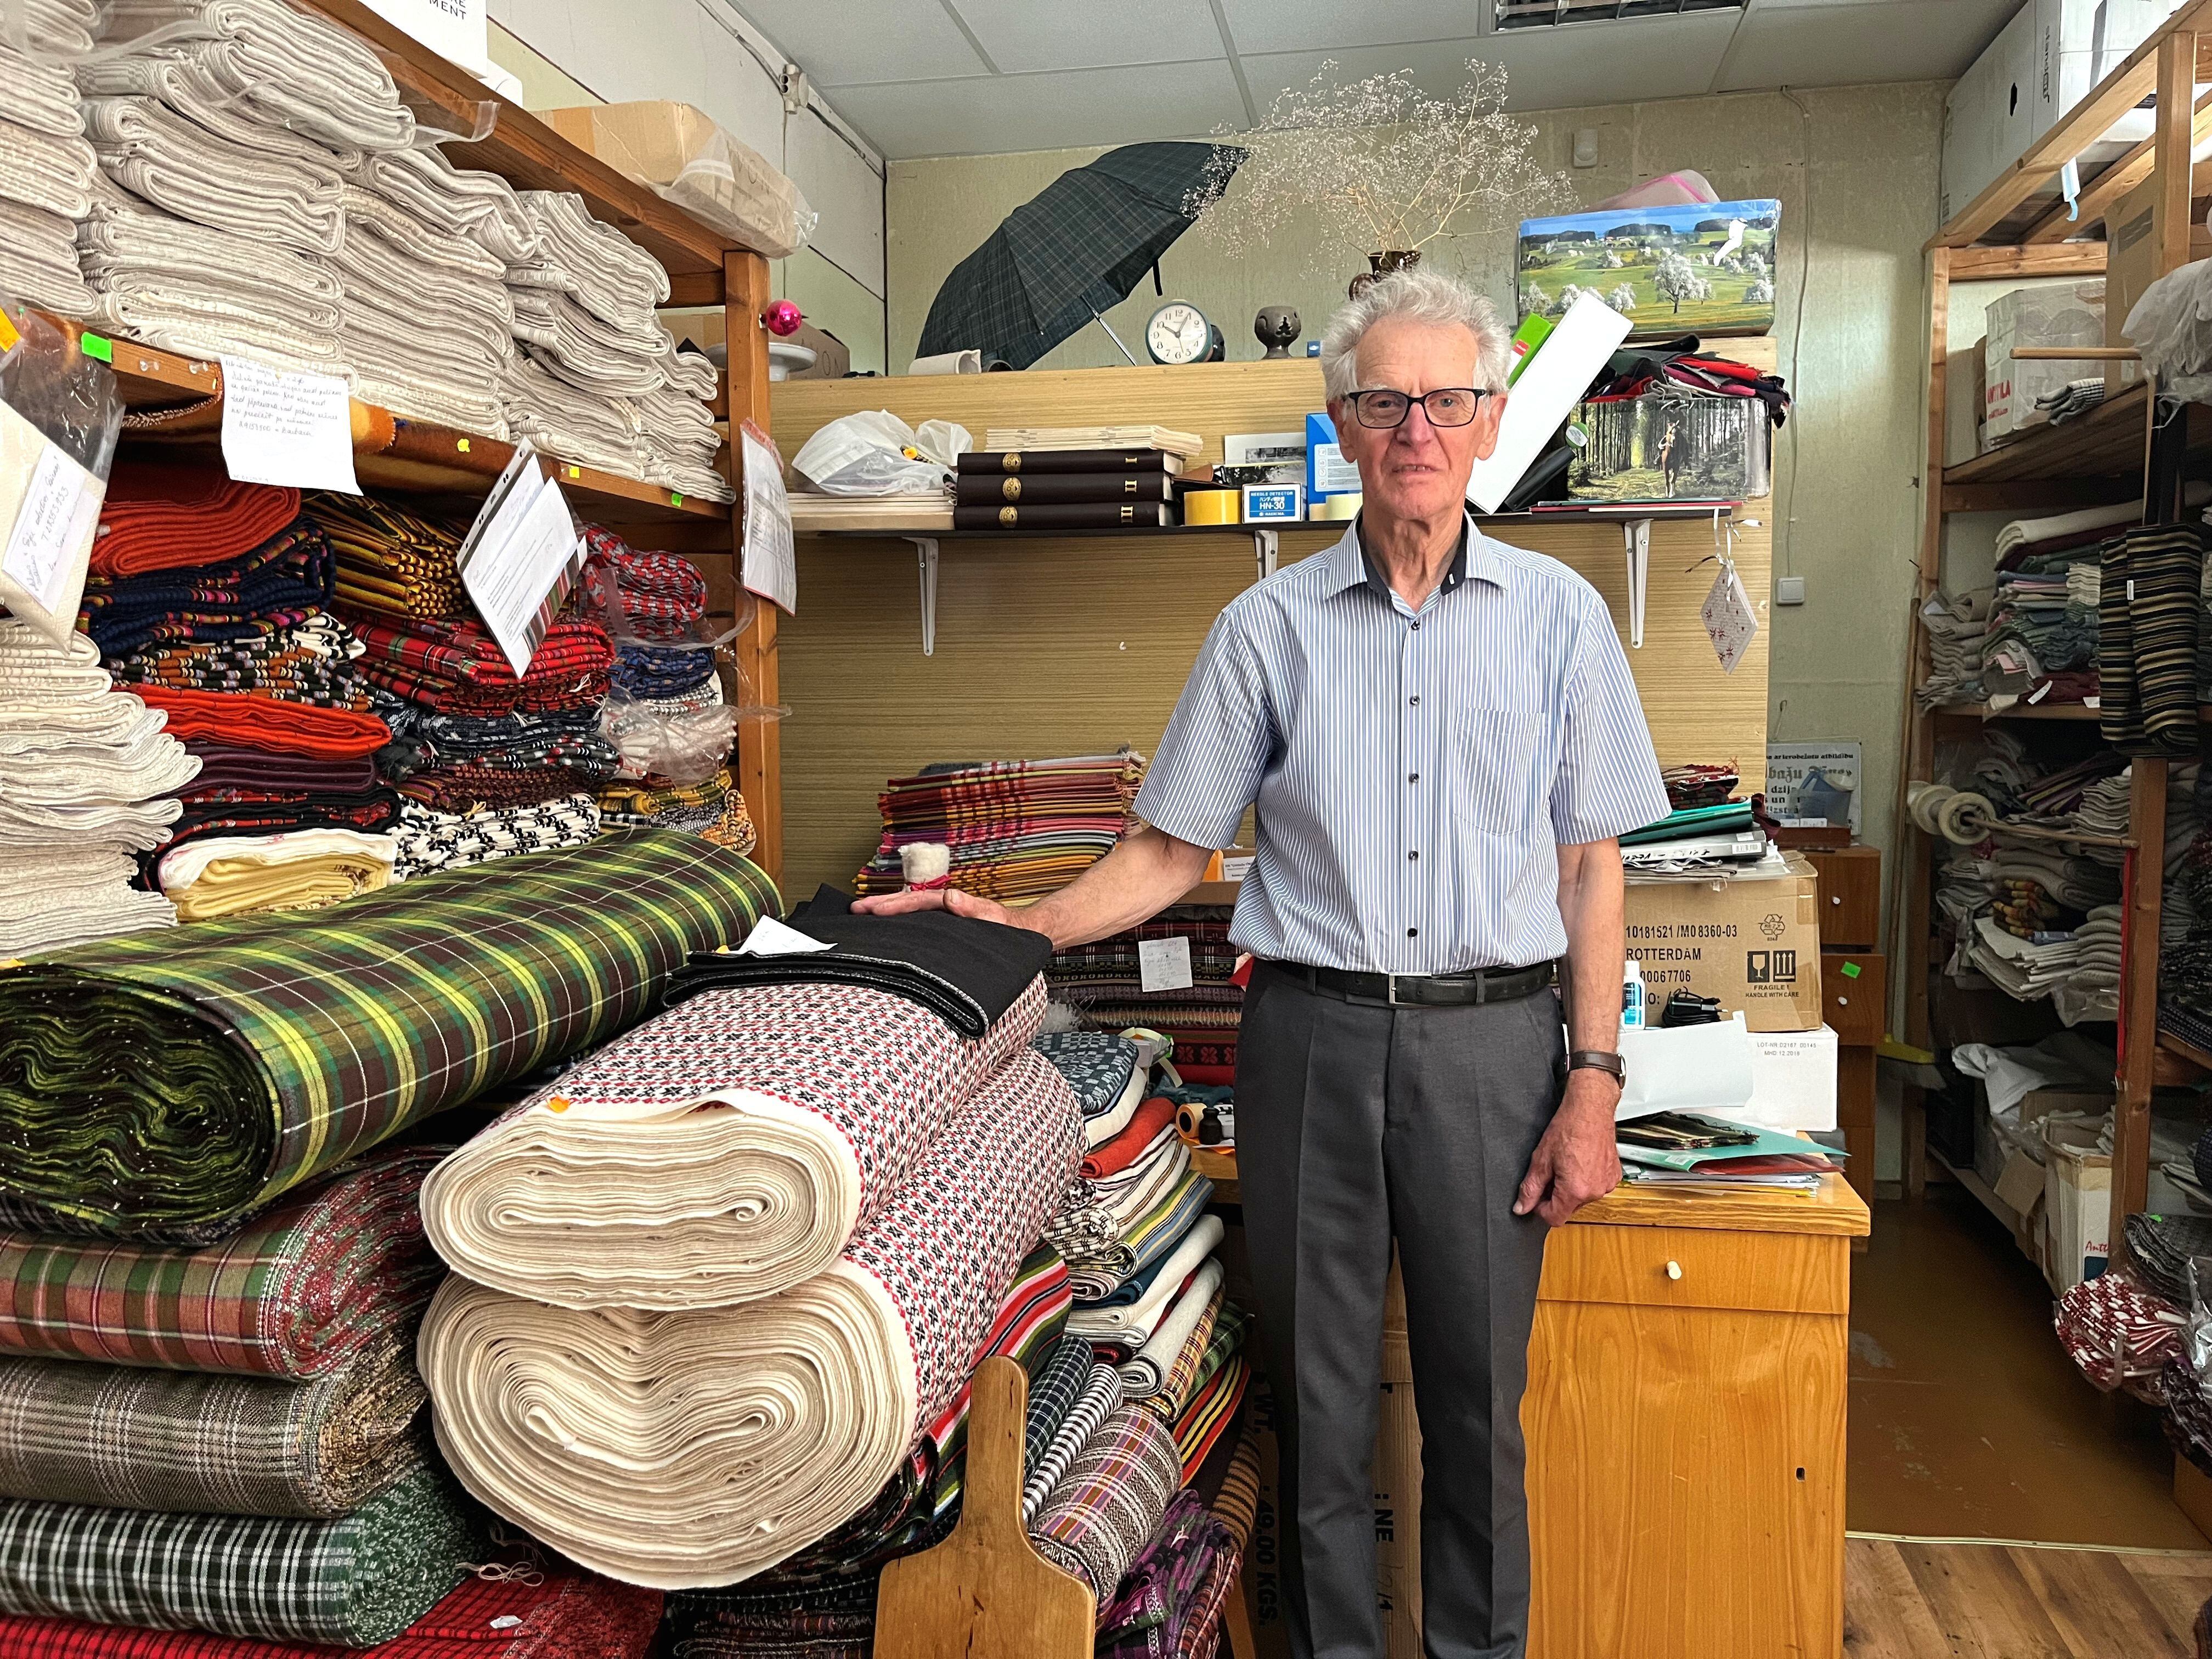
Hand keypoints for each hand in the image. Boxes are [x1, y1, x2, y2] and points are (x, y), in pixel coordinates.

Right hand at [849, 886, 1026, 929]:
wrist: (1023, 935)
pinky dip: (899, 925)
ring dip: (885, 914)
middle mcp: (943, 908)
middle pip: (905, 904)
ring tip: (860, 916)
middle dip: (879, 905)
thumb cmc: (1009, 929)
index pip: (915, 902)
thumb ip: (974, 908)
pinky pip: (916, 925)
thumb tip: (951, 897)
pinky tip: (886, 932)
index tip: (871, 908)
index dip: (892, 905)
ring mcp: (942, 919)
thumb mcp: (994, 918)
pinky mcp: (943, 930)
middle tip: (853, 909)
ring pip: (908, 914)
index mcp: (950, 903)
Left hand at [1513, 1073, 1622, 1226]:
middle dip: (1556, 1195)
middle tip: (1551, 1172)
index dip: (1541, 1209)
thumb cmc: (1568, 1128)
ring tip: (1566, 1163)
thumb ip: (1530, 1188)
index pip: (1555, 1218)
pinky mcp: (1614, 1176)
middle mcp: (1595, 1191)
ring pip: (1582, 1198)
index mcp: (1575, 1190)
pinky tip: (1580, 1162)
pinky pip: (1595, 1186)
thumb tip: (1521, 1207)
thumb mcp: (1541, 1160)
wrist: (1590, 1109)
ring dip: (1571, 1187)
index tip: (1537, 1196)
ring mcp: (1607, 1184)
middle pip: (1569, 1207)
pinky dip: (1586, 1179)